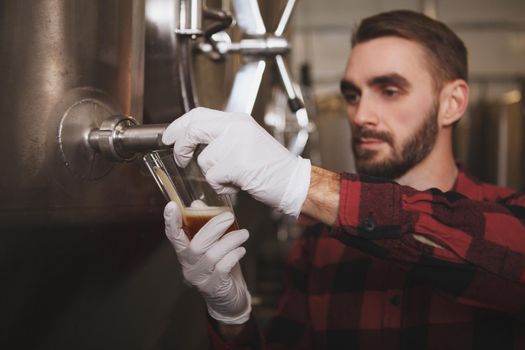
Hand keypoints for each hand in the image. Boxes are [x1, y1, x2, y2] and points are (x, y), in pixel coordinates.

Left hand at [162, 107, 310, 216]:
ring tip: (232, 178)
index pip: (198, 113)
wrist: (293, 181)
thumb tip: (191, 141)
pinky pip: (213, 177)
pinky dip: (221, 187)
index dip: (178, 125)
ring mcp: (237, 144)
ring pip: (204, 160)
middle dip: (181, 147)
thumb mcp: (246, 141)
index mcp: (237, 120)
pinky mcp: (237, 163)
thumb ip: (221, 137)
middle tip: (180, 159)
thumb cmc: (270, 166)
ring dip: (213, 175)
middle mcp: (236, 127)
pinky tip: (237, 185)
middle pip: (193, 130)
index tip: (168, 137)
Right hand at [164, 201, 251, 323]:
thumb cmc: (220, 266)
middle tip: (229, 216)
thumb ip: (204, 225)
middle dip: (213, 227)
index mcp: (185, 253)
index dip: (171, 221)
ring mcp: (200, 278)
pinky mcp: (213, 287)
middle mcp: (189, 266)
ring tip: (244, 234)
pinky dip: (234, 255)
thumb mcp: (212, 244)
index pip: (174, 236)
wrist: (228, 299)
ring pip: (212, 255)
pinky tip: (241, 250)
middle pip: (196, 245)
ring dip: (230, 240)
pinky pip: (223, 267)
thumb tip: (197, 204)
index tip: (171, 205)